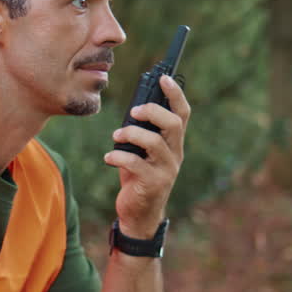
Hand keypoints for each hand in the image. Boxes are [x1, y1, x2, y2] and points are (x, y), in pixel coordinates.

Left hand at [104, 75, 190, 237]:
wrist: (139, 214)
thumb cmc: (138, 177)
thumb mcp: (141, 152)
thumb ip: (141, 132)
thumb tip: (132, 109)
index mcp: (174, 143)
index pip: (183, 113)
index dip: (176, 94)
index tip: (163, 77)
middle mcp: (175, 154)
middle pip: (174, 124)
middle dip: (153, 112)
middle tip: (134, 111)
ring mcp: (167, 170)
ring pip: (154, 142)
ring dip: (131, 134)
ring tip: (117, 136)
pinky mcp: (153, 184)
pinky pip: (136, 164)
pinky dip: (118, 157)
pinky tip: (109, 157)